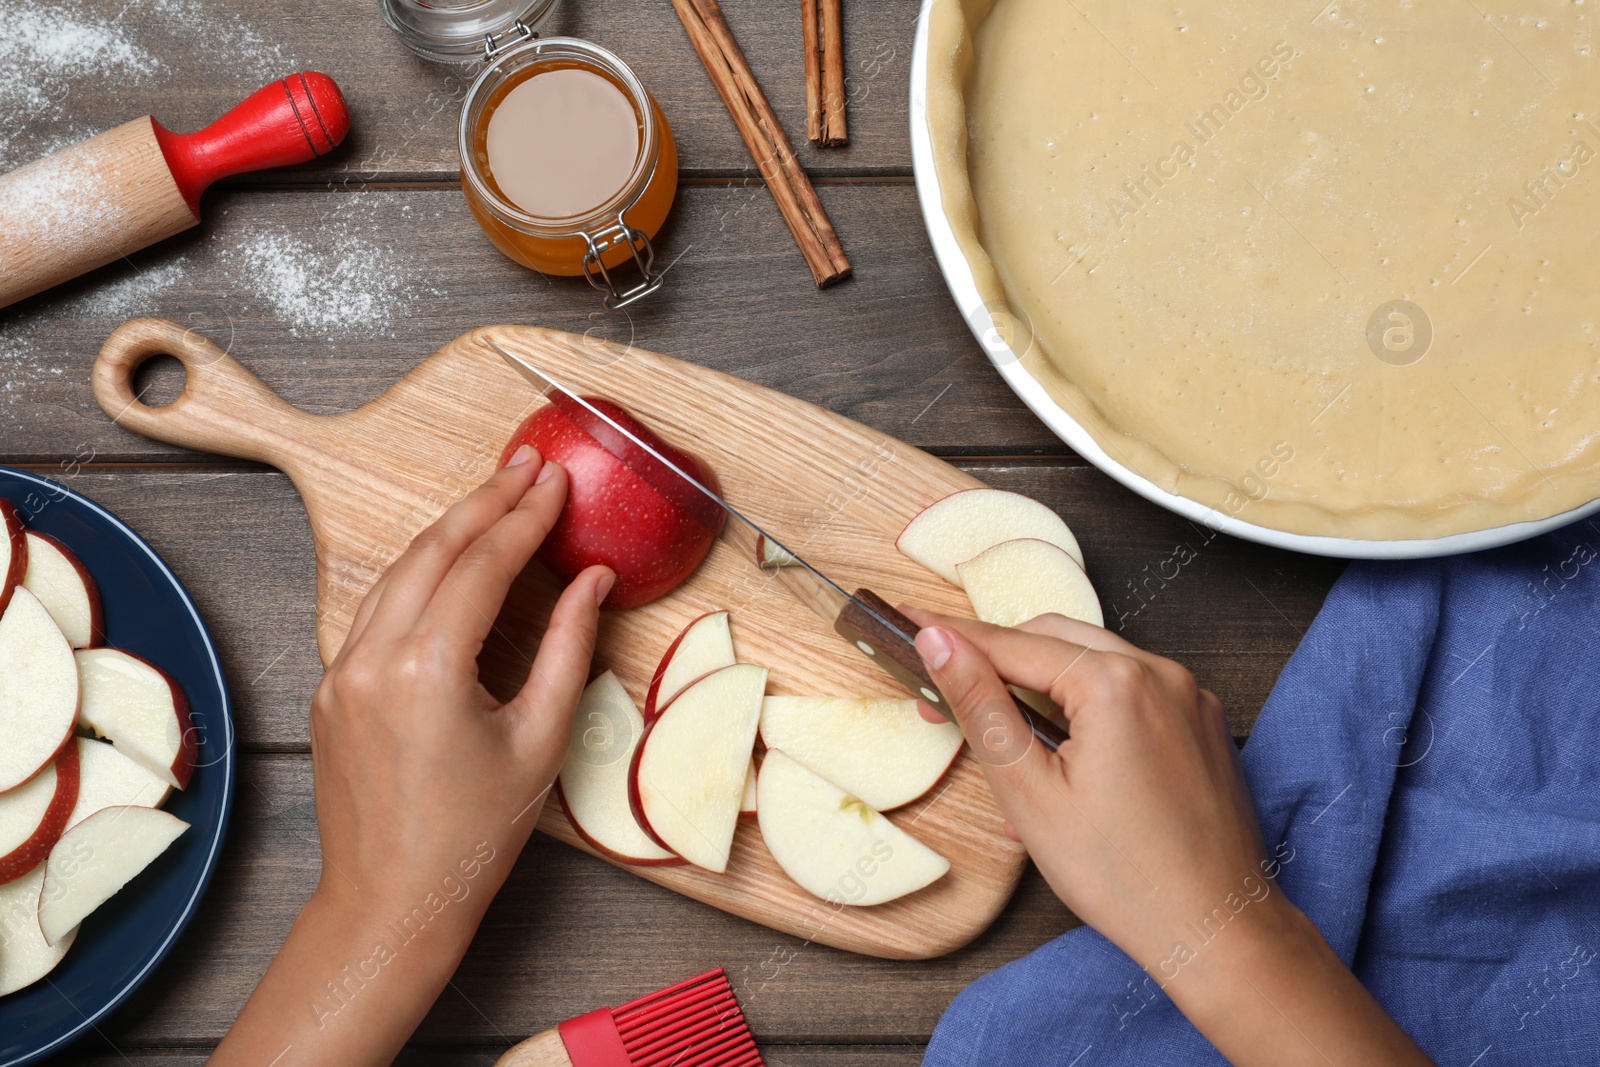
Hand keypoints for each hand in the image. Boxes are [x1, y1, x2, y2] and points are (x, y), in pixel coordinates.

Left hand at [214, 445, 611, 1066]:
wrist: (392, 901)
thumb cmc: (473, 835)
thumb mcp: (541, 740)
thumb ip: (571, 648)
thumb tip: (593, 581)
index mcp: (428, 668)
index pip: (484, 564)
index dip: (527, 517)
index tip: (558, 483)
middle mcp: (374, 657)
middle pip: (435, 550)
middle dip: (486, 500)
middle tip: (529, 465)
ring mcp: (343, 671)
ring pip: (399, 572)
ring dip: (449, 529)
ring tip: (495, 495)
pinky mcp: (332, 688)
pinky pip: (378, 608)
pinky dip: (419, 573)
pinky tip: (449, 560)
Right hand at [902, 609, 1269, 973]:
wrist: (1216, 931)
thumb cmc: (1126, 878)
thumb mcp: (1028, 791)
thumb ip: (980, 705)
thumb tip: (940, 643)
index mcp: (1116, 683)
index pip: (1012, 643)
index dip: (952, 639)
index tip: (910, 626)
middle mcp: (1162, 674)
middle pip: (1055, 641)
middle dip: (997, 662)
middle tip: (944, 694)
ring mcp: (1190, 697)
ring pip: (1095, 664)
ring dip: (1043, 688)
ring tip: (1005, 741)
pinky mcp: (1203, 724)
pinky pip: (1132, 695)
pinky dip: (1090, 710)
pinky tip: (1063, 760)